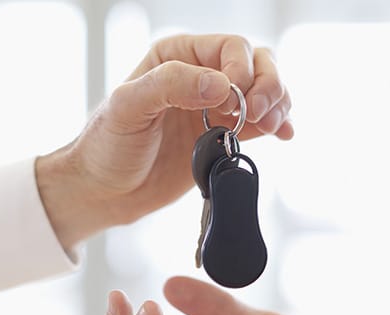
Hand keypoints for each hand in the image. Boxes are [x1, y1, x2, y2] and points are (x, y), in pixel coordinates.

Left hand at [36, 34, 292, 248]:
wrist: (105, 192)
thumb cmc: (106, 146)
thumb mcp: (127, 107)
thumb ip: (170, 86)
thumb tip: (220, 84)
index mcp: (177, 57)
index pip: (230, 48)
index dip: (242, 71)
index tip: (234, 103)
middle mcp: (201, 75)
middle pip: (257, 63)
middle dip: (268, 86)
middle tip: (259, 114)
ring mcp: (216, 107)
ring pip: (266, 90)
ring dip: (278, 104)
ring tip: (272, 126)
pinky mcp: (225, 136)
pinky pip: (262, 123)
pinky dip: (279, 124)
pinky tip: (284, 134)